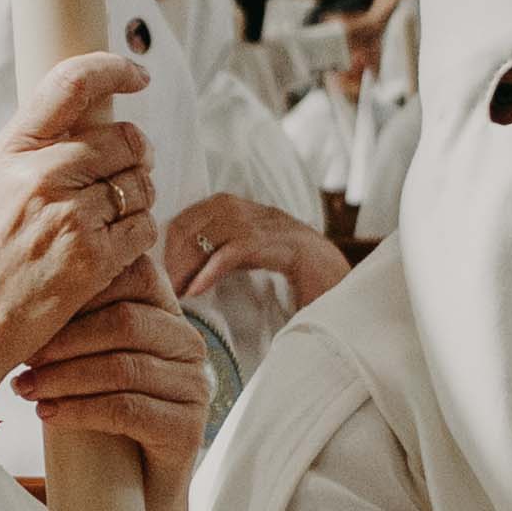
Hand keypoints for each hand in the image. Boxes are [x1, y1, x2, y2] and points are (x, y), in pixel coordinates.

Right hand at [0, 47, 154, 415]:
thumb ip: (36, 156)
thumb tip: (95, 130)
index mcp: (11, 151)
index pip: (70, 83)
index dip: (113, 68)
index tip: (136, 74)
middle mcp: (40, 175)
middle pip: (123, 140)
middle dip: (137, 155)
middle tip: (129, 173)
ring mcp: (69, 217)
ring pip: (141, 184)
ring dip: (139, 198)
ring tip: (111, 219)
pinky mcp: (93, 258)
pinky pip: (144, 228)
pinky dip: (139, 236)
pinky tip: (114, 248)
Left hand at [9, 286, 211, 481]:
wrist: (136, 489)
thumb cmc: (105, 416)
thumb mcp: (92, 359)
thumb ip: (77, 323)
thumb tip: (16, 296)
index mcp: (168, 315)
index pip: (137, 275)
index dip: (85, 287)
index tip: (36, 310)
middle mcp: (188, 345)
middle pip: (125, 322)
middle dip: (64, 338)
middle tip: (22, 356)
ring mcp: (193, 387)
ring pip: (122, 368)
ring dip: (64, 377)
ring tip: (26, 388)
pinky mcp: (186, 429)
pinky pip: (127, 410)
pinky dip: (80, 410)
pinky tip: (49, 414)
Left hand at [168, 191, 350, 311]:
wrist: (353, 297)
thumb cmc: (304, 290)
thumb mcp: (257, 269)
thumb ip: (226, 262)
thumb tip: (183, 277)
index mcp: (253, 215)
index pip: (197, 212)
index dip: (172, 239)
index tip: (158, 272)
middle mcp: (263, 213)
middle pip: (201, 215)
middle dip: (174, 249)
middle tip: (162, 285)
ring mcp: (278, 226)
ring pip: (217, 227)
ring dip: (189, 259)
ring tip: (175, 289)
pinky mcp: (289, 247)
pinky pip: (239, 248)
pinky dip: (212, 268)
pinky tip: (196, 289)